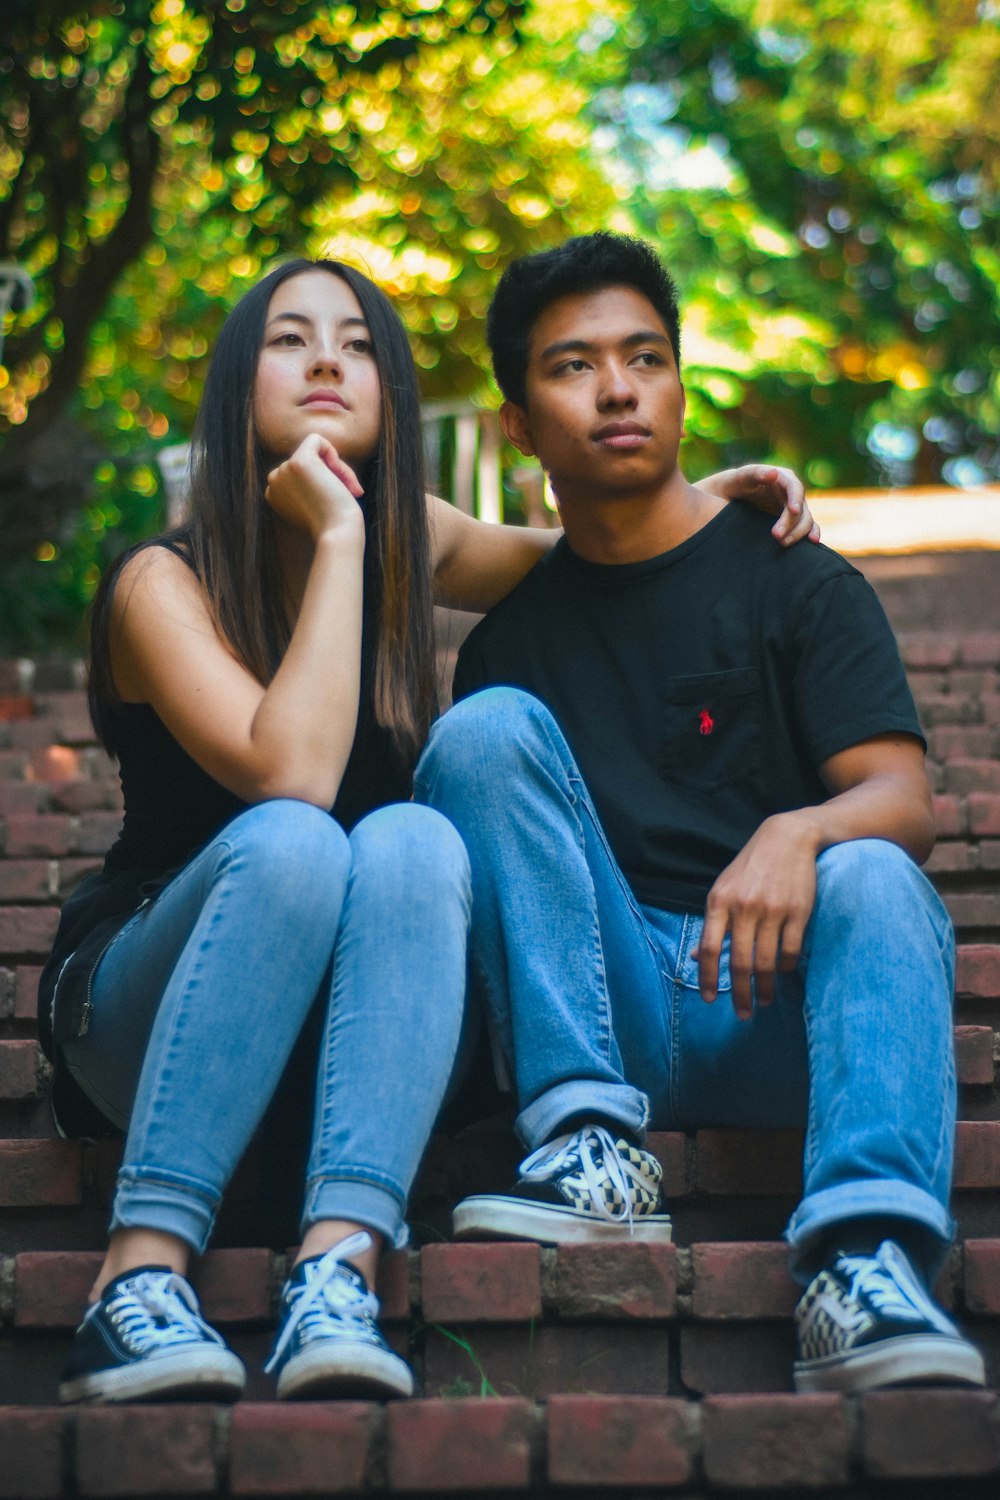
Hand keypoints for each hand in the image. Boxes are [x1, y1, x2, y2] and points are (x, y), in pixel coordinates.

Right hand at [264, 434, 363, 540]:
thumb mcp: (314, 502)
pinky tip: (338, 475)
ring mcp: (283, 470)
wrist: (337, 533)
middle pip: (306, 461)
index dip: (319, 482)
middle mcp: (273, 481)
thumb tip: (321, 460)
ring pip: (314, 452)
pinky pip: (316, 439)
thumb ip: (308, 484)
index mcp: (273, 494)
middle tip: (348, 494)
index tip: (333, 501)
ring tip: (348, 490)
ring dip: (336, 468)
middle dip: (330, 473)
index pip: (298, 472)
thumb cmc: (333, 523)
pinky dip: (333, 453)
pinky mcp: (298, 462)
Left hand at [695, 812, 819, 1018]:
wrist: (787, 838)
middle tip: (742, 1013)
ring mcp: (773, 910)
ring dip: (765, 987)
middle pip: (739, 962)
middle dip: (740, 994)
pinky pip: (790, 950)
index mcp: (719, 901)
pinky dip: (786, 968)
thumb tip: (694, 956)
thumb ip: (712, 922)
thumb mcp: (723, 888)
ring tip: (764, 1000)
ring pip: (766, 961)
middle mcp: (744, 907)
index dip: (708, 978)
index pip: (708, 948)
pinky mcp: (798, 911)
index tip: (710, 1000)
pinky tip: (782, 974)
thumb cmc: (750, 867)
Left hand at [701, 464, 819, 545]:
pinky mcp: (791, 519)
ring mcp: (792, 507)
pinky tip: (813, 541)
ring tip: (783, 543)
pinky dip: (812, 533)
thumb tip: (774, 473)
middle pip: (801, 509)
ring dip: (798, 533)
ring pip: (805, 520)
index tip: (793, 511)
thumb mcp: (743, 476)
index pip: (795, 488)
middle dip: (791, 523)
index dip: (796, 499)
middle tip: (776, 536)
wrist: (731, 495)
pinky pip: (807, 526)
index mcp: (783, 478)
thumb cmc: (737, 483)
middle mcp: (792, 492)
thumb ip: (756, 473)